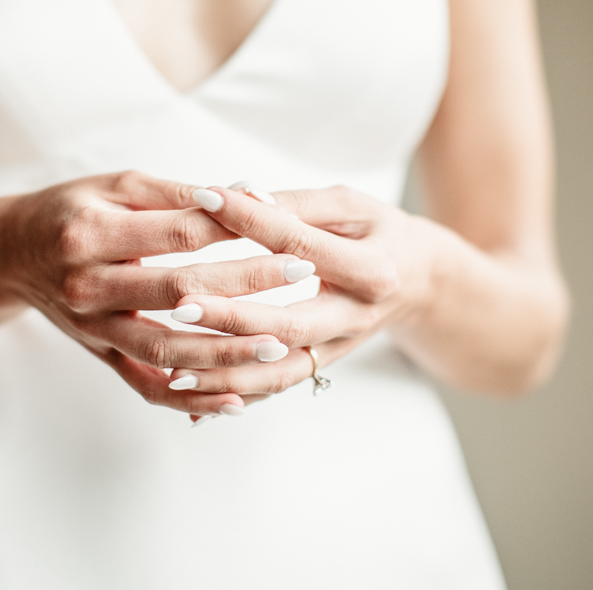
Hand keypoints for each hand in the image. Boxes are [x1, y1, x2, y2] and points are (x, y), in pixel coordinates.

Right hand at [0, 172, 316, 416]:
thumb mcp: (116, 186)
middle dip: (247, 284)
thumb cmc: (72, 208)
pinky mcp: (100, 355)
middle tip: (301, 273)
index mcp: (92, 233)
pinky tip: (236, 400)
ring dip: (227, 351)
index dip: (235, 230)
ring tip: (280, 344)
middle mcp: (88, 285)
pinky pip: (147, 386)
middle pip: (179, 290)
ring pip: (167, 349)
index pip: (177, 234)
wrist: (10, 253)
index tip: (285, 229)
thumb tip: (250, 193)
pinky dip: (190, 399)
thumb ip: (178, 194)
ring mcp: (94, 328)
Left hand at [158, 184, 438, 416]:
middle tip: (179, 304)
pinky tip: (190, 398)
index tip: (205, 197)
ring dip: (226, 374)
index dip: (253, 219)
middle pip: (290, 325)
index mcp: (371, 269)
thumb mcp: (350, 207)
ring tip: (176, 368)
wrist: (416, 281)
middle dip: (232, 318)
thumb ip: (298, 204)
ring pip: (280, 372)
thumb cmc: (376, 233)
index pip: (302, 244)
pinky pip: (275, 388)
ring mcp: (337, 349)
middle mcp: (355, 317)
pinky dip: (234, 396)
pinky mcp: (320, 366)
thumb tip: (244, 194)